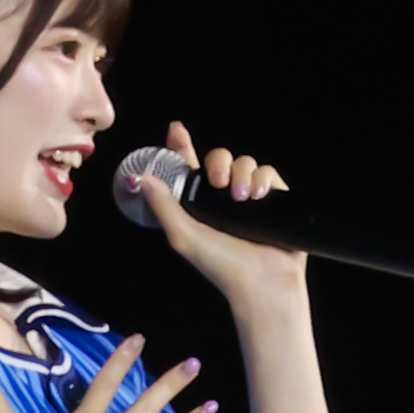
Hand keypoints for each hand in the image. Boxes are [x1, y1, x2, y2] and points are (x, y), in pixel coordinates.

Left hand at [132, 119, 302, 310]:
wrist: (262, 282)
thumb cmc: (222, 266)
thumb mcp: (183, 235)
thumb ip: (162, 205)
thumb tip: (140, 177)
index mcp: (200, 206)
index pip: (189, 167)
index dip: (181, 146)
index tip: (176, 130)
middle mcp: (224, 200)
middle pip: (219, 158)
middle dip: (219, 163)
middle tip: (218, 183)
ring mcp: (249, 199)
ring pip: (244, 162)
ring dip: (242, 174)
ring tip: (243, 198)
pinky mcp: (273, 199)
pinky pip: (267, 172)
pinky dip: (263, 178)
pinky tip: (259, 195)